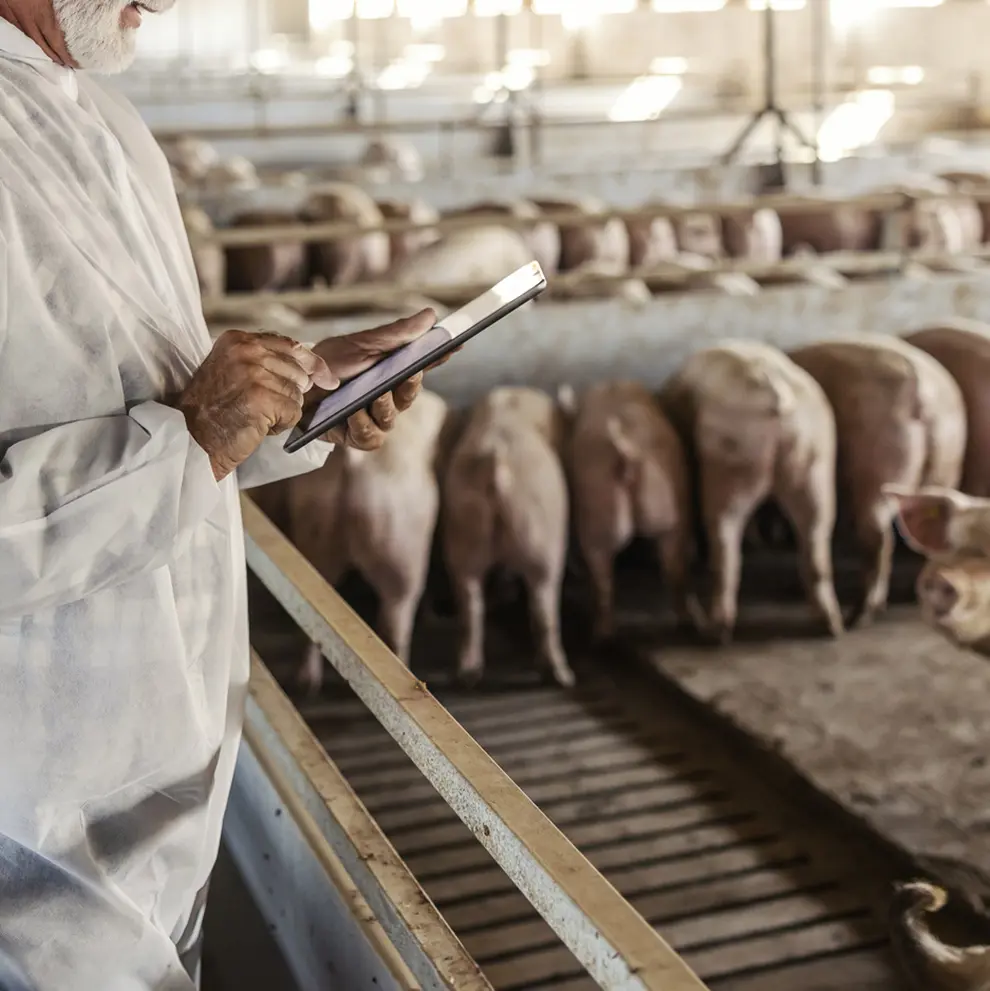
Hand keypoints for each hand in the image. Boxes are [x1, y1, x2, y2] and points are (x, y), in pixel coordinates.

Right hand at [178, 330, 334, 480]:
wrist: (191, 437)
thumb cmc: (214, 410)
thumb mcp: (234, 371)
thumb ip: (266, 361)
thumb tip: (315, 370)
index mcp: (239, 339)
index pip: (291, 345)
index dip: (314, 363)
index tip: (327, 378)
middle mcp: (246, 350)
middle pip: (298, 372)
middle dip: (288, 394)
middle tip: (259, 407)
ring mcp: (253, 372)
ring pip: (297, 394)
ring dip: (282, 411)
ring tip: (254, 415)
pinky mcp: (261, 397)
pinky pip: (294, 412)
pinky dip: (281, 425)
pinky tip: (258, 426)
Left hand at [312, 308, 456, 450]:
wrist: (293, 384)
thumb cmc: (327, 364)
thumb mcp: (361, 344)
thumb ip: (396, 334)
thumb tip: (431, 316)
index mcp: (391, 371)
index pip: (422, 365)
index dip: (440, 357)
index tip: (456, 345)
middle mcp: (385, 397)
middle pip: (409, 396)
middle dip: (410, 386)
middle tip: (408, 375)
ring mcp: (372, 418)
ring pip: (391, 419)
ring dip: (381, 406)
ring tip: (368, 396)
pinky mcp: (355, 437)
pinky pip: (371, 437)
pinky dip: (362, 425)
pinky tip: (351, 414)